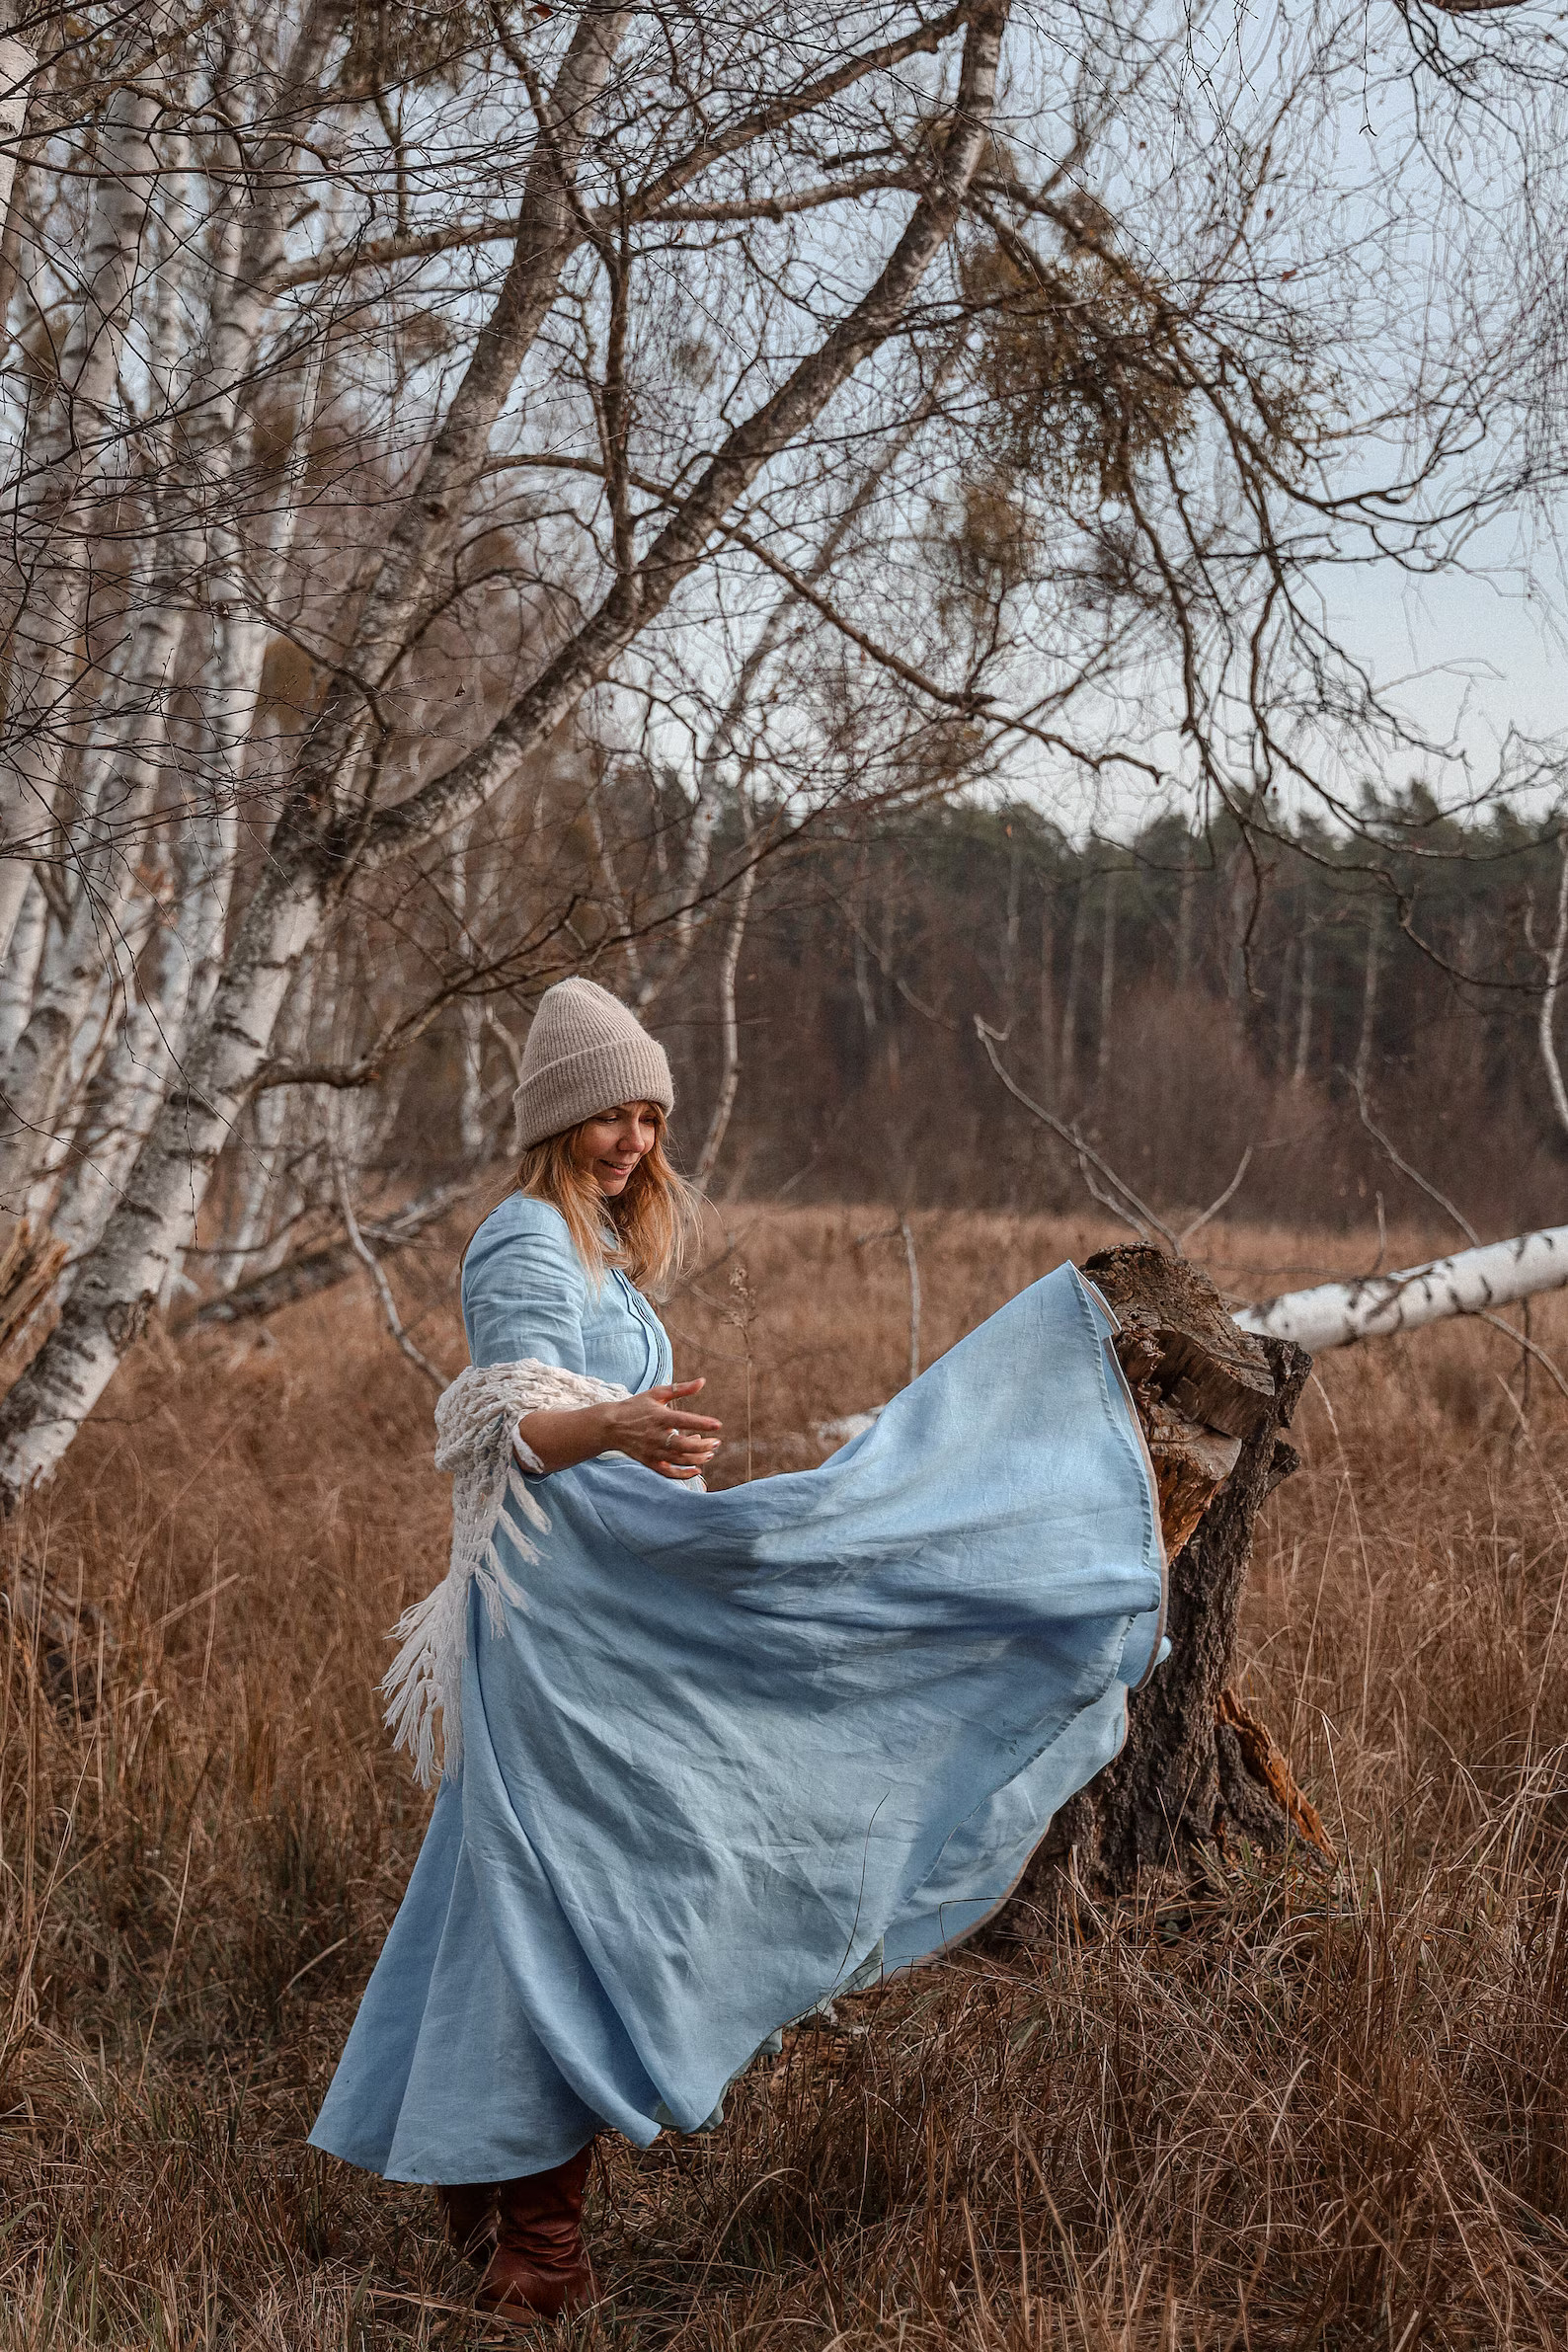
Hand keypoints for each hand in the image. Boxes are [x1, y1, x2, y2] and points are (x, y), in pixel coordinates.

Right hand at [602, 1378, 721, 1480]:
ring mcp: (652, 1451)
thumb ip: (680, 1388)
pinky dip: (683, 1474)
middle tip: (717, 1443)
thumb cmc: (636, 1406)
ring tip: (710, 1454)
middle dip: (704, 1445)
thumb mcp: (657, 1394)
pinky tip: (696, 1470)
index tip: (718, 1425)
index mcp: (659, 1417)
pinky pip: (668, 1472)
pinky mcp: (649, 1462)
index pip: (684, 1420)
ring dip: (698, 1458)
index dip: (702, 1423)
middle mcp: (656, 1435)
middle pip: (684, 1445)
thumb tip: (703, 1381)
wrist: (610, 1426)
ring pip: (679, 1459)